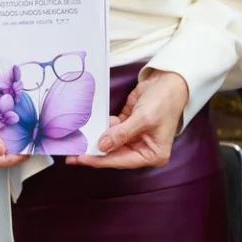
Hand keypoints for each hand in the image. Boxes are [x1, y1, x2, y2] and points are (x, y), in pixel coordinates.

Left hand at [68, 70, 188, 169]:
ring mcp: (135, 137)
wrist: (169, 80)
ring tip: (77, 141)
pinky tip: (91, 126)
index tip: (82, 158)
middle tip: (72, 154)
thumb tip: (102, 146)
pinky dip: (102, 128)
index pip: (121, 160)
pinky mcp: (129, 125)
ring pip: (111, 143)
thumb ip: (122, 134)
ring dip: (96, 140)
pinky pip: (112, 130)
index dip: (101, 160)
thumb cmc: (164, 101)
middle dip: (95, 152)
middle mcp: (143, 149)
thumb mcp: (143, 119)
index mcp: (152, 155)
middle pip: (114, 154)